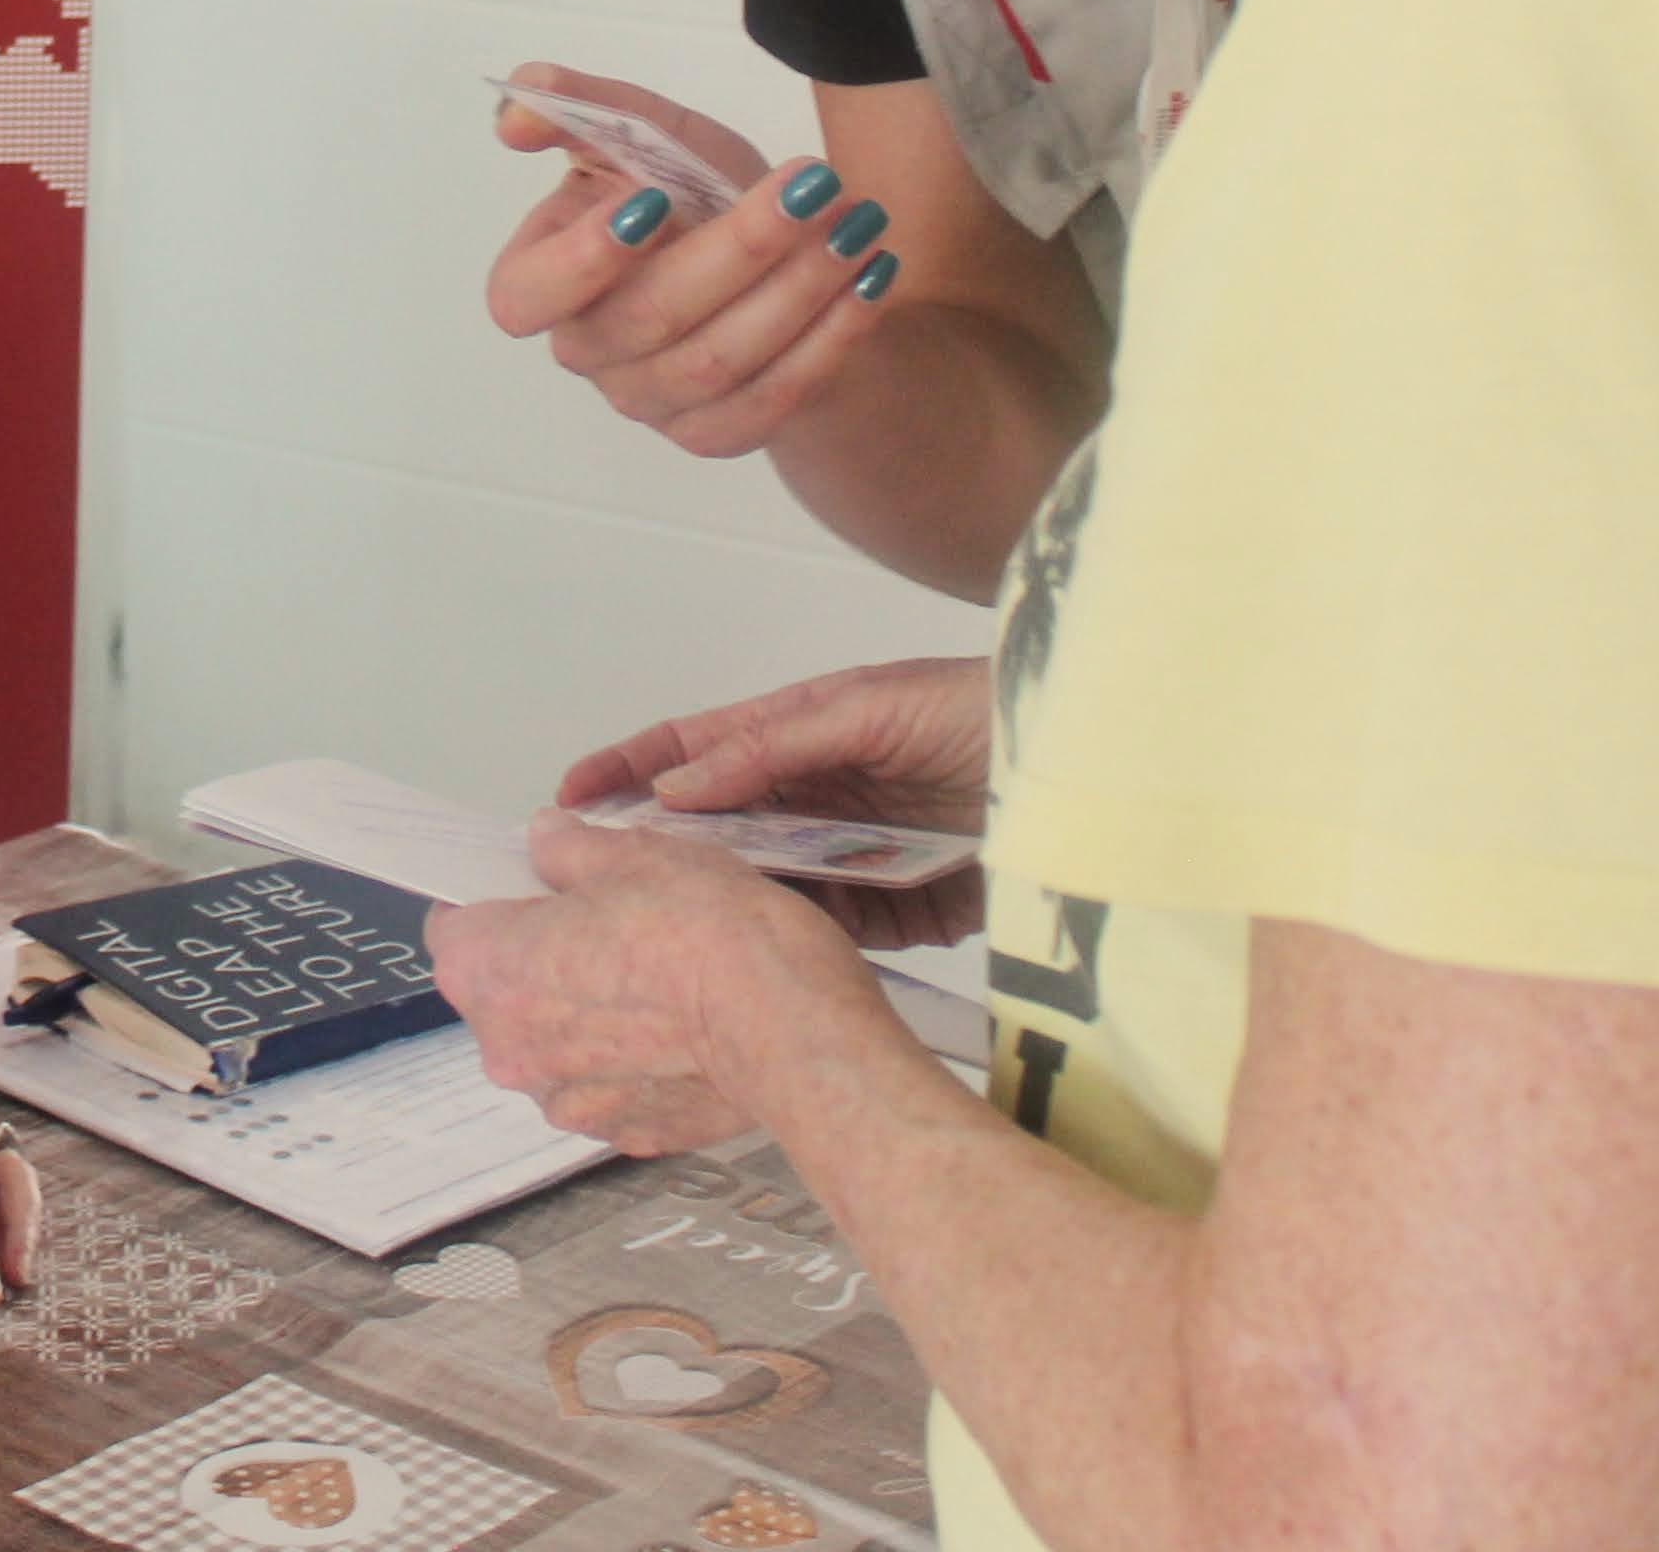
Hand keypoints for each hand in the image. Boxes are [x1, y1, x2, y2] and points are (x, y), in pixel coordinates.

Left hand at [430, 808, 880, 1153]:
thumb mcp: (631, 853)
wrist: (788, 1024)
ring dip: (588, 1014)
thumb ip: (569, 849)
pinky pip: (610, 1086)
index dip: (494, 899)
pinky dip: (632, 1061)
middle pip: (503, 989)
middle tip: (608, 922)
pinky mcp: (625, 1133)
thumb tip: (549, 841)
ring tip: (654, 976)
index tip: (533, 886)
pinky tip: (679, 1027)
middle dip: (544, 957)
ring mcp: (567, 1101)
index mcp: (488, 971)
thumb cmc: (706, 935)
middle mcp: (510, 1049)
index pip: (455, 925)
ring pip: (557, 1043)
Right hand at [486, 62, 896, 459]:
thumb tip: (516, 111)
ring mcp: (649, 401)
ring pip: (718, 360)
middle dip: (739, 247)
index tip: (651, 203)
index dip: (579, 261)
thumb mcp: (648, 135)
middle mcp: (589, 350)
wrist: (773, 259)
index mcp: (544, 280)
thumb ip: (584, 112)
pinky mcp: (715, 432)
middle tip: (814, 187)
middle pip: (648, 318)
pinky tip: (869, 283)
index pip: (524, 297)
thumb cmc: (691, 194)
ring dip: (799, 288)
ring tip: (859, 225)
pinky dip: (827, 340)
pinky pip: (769, 400)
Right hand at [557, 657, 991, 950]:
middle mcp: (820, 796)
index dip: (629, 770)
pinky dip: (812, 943)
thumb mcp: (867, 708)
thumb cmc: (981, 710)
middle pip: (723, 830)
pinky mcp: (904, 910)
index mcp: (801, 732)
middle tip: (608, 884)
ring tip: (689, 924)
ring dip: (738, 902)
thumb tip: (678, 785)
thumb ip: (771, 748)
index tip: (569, 798)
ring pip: (772, 888)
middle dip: (666, 852)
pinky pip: (838, 932)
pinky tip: (782, 950)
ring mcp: (858, 855)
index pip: (695, 750)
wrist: (1090, 771)